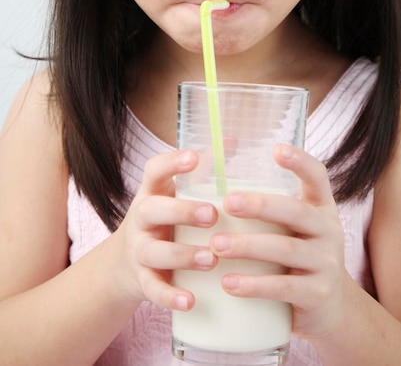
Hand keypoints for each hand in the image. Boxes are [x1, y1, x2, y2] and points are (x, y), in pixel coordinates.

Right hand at [109, 150, 217, 311]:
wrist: (125, 264)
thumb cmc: (165, 220)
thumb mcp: (176, 194)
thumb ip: (203, 171)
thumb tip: (233, 141)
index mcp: (152, 192)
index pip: (154, 171)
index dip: (171, 162)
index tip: (194, 157)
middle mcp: (141, 218)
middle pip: (151, 209)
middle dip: (182, 211)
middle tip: (213, 214)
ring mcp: (139, 250)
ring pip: (154, 251)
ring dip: (183, 254)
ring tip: (211, 258)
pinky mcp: (142, 280)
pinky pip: (153, 289)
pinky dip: (170, 296)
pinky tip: (190, 301)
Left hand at [209, 145, 346, 338]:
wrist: (329, 310)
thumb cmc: (297, 258)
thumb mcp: (293, 228)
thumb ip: (269, 209)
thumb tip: (216, 178)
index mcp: (321, 208)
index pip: (318, 177)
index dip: (300, 162)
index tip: (277, 149)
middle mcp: (328, 231)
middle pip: (297, 212)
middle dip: (261, 205)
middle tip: (228, 203)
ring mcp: (326, 263)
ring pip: (286, 249)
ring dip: (248, 246)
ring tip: (216, 245)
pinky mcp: (317, 294)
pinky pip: (284, 287)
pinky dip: (254, 285)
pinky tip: (227, 282)